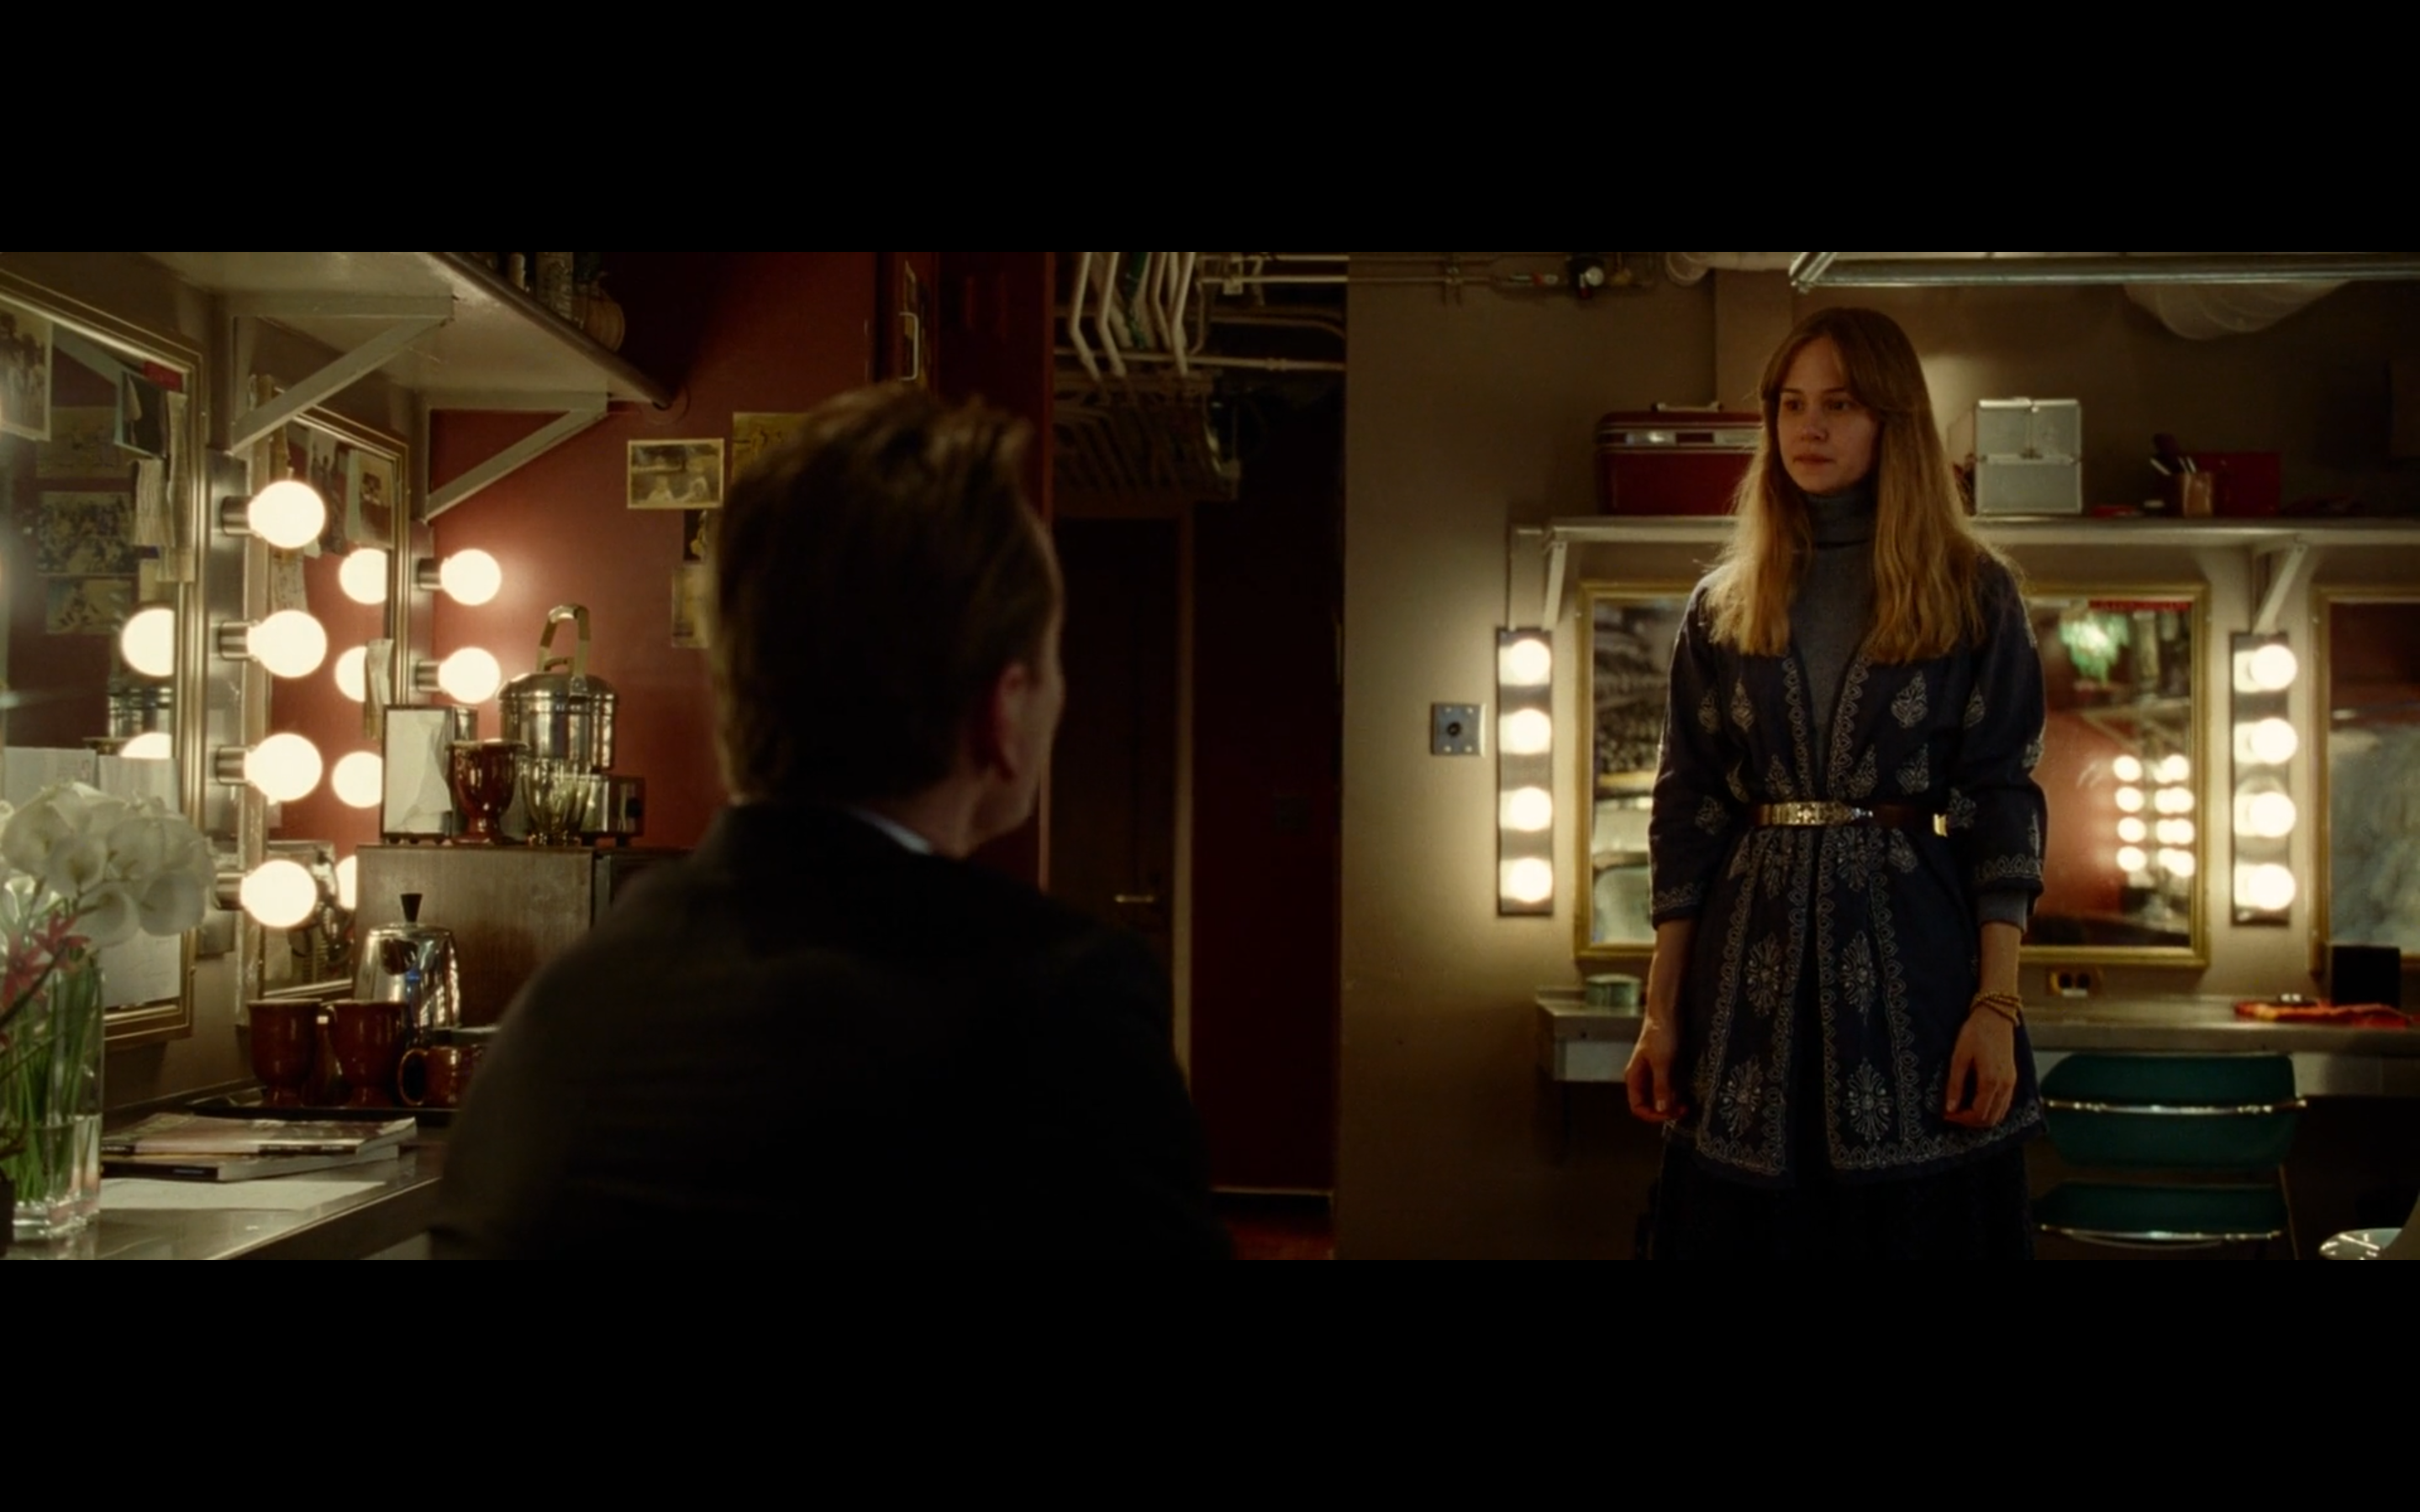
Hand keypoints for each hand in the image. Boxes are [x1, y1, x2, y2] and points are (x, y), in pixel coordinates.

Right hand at [1624, 1013, 1688, 1124]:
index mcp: (1635, 1077)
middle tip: (1684, 1110)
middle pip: (1651, 1104)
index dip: (1653, 1115)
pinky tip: (1689, 1091)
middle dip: (1667, 1110)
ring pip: (1663, 1097)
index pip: (1638, 1106)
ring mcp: (1655, 1073)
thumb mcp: (1662, 1062)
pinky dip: (1679, 1092)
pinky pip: (1672, 1086)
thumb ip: (1661, 1086)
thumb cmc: (1661, 1034)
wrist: (1669, 1011)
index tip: (1671, 1114)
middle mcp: (1643, 1078)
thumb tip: (1662, 1110)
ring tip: (1689, 1102)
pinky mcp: (1667, 1067)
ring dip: (1675, 1102)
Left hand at [1943, 1010, 2016, 1127]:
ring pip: (1999, 1114)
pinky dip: (1991, 1110)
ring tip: (1962, 1110)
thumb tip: (1949, 1109)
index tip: (1946, 1115)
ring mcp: (2011, 1083)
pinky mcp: (2012, 1078)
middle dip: (1970, 1122)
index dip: (1961, 1119)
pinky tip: (1976, 1102)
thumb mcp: (1959, 1057)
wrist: (1996, 1015)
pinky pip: (2004, 1104)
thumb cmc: (1975, 1032)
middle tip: (1952, 1115)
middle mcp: (2005, 1086)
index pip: (1978, 1114)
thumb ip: (1955, 1085)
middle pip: (1990, 1119)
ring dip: (1981, 1117)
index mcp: (1991, 1081)